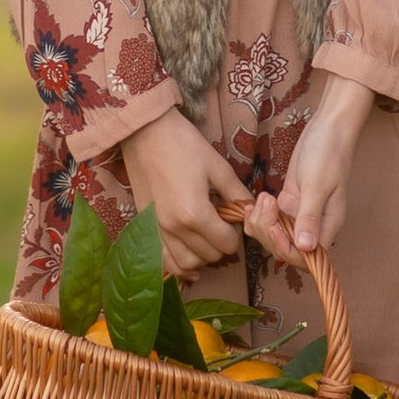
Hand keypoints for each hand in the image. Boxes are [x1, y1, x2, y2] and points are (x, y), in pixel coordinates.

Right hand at [119, 108, 249, 275]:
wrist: (145, 133)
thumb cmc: (184, 145)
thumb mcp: (218, 167)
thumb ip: (237, 194)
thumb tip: (253, 211)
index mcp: (195, 214)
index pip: (227, 244)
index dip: (236, 233)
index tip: (233, 217)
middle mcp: (175, 229)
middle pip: (210, 256)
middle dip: (222, 243)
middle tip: (222, 222)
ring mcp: (156, 230)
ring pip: (187, 263)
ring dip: (202, 255)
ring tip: (206, 237)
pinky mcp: (145, 227)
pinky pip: (163, 260)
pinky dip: (178, 265)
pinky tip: (190, 260)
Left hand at [251, 69, 373, 259]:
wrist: (327, 128)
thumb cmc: (328, 154)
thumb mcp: (317, 184)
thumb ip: (310, 216)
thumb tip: (306, 248)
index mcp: (327, 226)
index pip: (305, 257)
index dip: (284, 248)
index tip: (274, 227)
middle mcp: (313, 225)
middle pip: (284, 248)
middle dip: (268, 232)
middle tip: (266, 205)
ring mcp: (298, 215)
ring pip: (273, 235)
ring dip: (260, 223)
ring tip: (262, 199)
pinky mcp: (288, 203)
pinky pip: (269, 220)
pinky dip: (258, 215)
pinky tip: (254, 202)